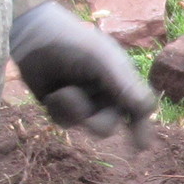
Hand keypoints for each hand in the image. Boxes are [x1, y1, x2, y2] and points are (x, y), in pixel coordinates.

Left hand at [11, 2, 156, 145]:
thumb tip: (151, 110)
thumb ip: (126, 84)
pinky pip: (65, 122)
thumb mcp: (102, 60)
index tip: (141, 147)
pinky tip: (52, 93)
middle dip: (97, 121)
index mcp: (121, 80)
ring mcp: (83, 101)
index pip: (139, 107)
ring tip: (63, 91)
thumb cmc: (72, 42)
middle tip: (88, 118)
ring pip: (85, 125)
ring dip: (73, 111)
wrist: (32, 36)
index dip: (142, 127)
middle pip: (109, 125)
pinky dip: (58, 110)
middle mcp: (105, 93)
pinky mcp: (61, 107)